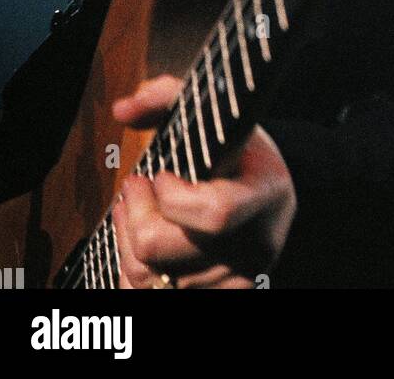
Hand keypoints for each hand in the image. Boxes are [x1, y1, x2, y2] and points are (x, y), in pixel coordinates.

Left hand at [111, 74, 295, 288]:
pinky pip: (151, 297)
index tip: (161, 175)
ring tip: (131, 211)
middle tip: (133, 187)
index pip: (215, 213)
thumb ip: (168, 97)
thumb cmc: (240, 152)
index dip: (173, 198)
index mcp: (265, 194)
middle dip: (135, 215)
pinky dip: (134, 271)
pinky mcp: (220, 297)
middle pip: (169, 250)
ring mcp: (237, 278)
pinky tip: (136, 241)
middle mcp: (256, 245)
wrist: (270, 195)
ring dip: (128, 241)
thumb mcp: (216, 116)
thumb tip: (123, 109)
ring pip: (153, 278)